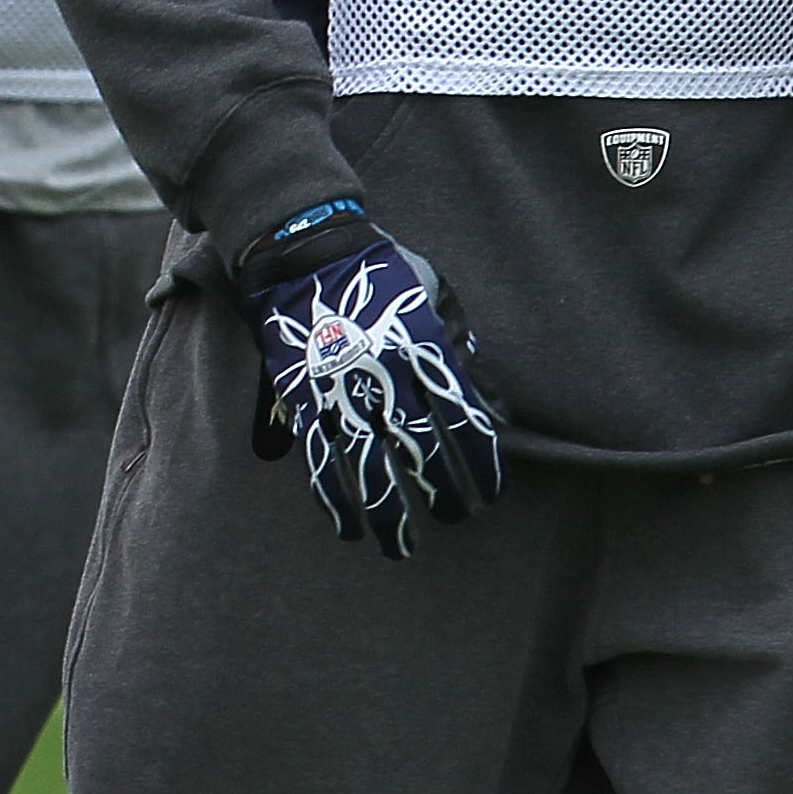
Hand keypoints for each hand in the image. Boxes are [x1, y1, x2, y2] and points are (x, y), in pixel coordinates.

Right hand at [237, 205, 501, 559]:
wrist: (302, 246)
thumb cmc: (378, 267)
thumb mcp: (433, 293)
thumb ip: (460, 346)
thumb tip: (491, 404)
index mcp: (423, 345)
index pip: (463, 419)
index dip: (480, 464)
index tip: (488, 494)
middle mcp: (384, 372)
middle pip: (419, 449)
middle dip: (440, 493)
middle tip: (453, 518)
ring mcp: (338, 386)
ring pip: (366, 464)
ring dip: (385, 512)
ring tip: (398, 547)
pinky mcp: (301, 393)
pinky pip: (318, 455)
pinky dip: (332, 497)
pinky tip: (347, 526)